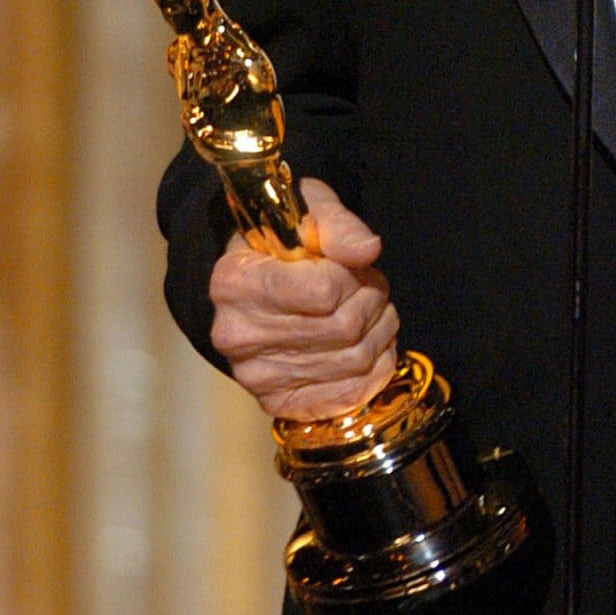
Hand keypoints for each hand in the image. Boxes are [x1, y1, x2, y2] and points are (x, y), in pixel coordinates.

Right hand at [209, 176, 400, 418]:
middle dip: (372, 299)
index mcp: (235, 283)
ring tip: (369, 309)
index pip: (324, 290)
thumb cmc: (284, 241)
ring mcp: (257, 377)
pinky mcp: (279, 403)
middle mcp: (238, 336)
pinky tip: (368, 343)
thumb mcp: (308, 211)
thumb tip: (368, 251)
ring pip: (356, 359)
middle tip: (368, 285)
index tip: (347, 263)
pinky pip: (353, 394)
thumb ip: (339, 226)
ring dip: (380, 330)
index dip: (352, 274)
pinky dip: (376, 366)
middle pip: (344, 327)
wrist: (255, 283)